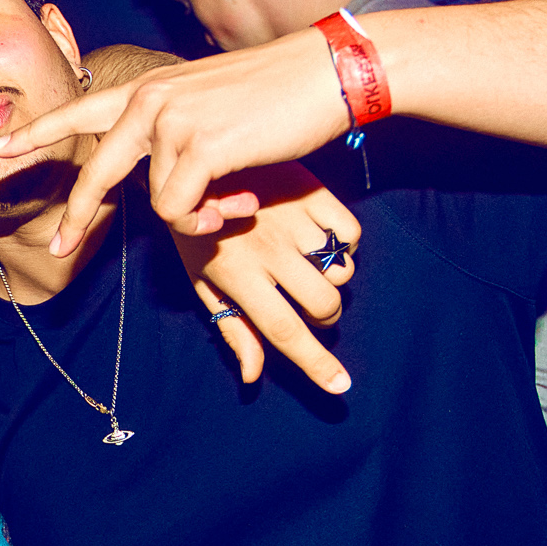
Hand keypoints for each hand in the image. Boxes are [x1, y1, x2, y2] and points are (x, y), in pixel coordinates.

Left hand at [0, 28, 347, 256]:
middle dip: (77, 216)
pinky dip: (209, 220)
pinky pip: (181, 210)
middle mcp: (150, 99)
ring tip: (237, 200)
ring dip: (197, 215)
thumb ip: (177, 133)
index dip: (39, 133)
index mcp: (150, 87)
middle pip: (96, 171)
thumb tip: (164, 177)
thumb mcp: (212, 107)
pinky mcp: (197, 146)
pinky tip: (241, 204)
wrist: (327, 73)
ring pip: (157, 202)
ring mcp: (170, 121)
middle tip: (56, 248)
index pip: (80, 110)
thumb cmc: (280, 95)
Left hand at [178, 162, 359, 390]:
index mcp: (238, 275)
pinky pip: (350, 232)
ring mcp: (293, 220)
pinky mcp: (312, 191)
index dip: (315, 364)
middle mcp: (269, 250)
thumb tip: (253, 375)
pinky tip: (321, 238)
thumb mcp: (201, 277)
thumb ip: (231, 325)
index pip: (285, 330)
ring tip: (308, 265)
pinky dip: (345, 243)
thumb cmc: (197, 228)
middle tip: (305, 304)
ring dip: (333, 280)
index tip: (340, 387)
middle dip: (325, 317)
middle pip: (325, 305)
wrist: (195, 158)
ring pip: (342, 271)